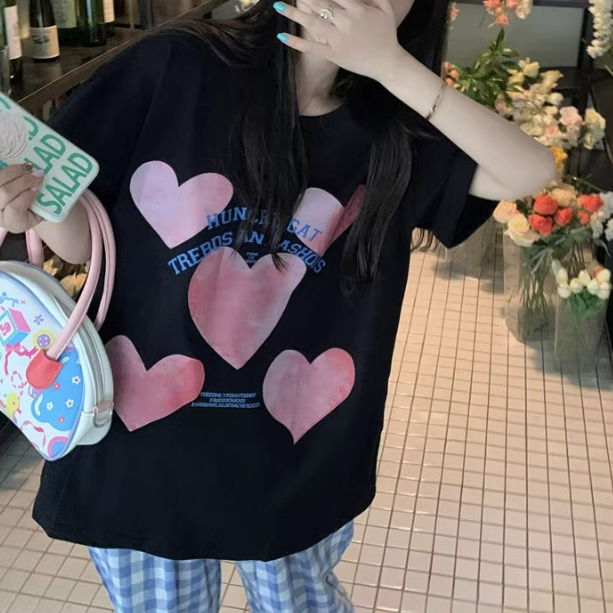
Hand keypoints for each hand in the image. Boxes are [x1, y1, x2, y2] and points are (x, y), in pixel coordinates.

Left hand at [0, 165, 43, 233]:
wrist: (18, 211)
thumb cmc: (33, 212)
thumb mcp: (41, 214)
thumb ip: (44, 206)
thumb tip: (49, 191)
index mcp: (14, 223)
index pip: (15, 209)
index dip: (27, 196)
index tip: (39, 187)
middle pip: (4, 192)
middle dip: (23, 181)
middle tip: (38, 174)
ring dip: (14, 172)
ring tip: (28, 168)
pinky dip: (8, 169)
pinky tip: (19, 168)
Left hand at [274, 0, 404, 81]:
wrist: (387, 63)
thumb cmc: (386, 35)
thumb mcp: (386, 10)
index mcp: (358, 9)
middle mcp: (346, 22)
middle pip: (321, 3)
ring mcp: (338, 39)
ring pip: (313, 22)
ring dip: (294, 14)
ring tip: (279, 6)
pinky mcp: (334, 54)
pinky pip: (312, 47)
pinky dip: (296, 43)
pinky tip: (282, 36)